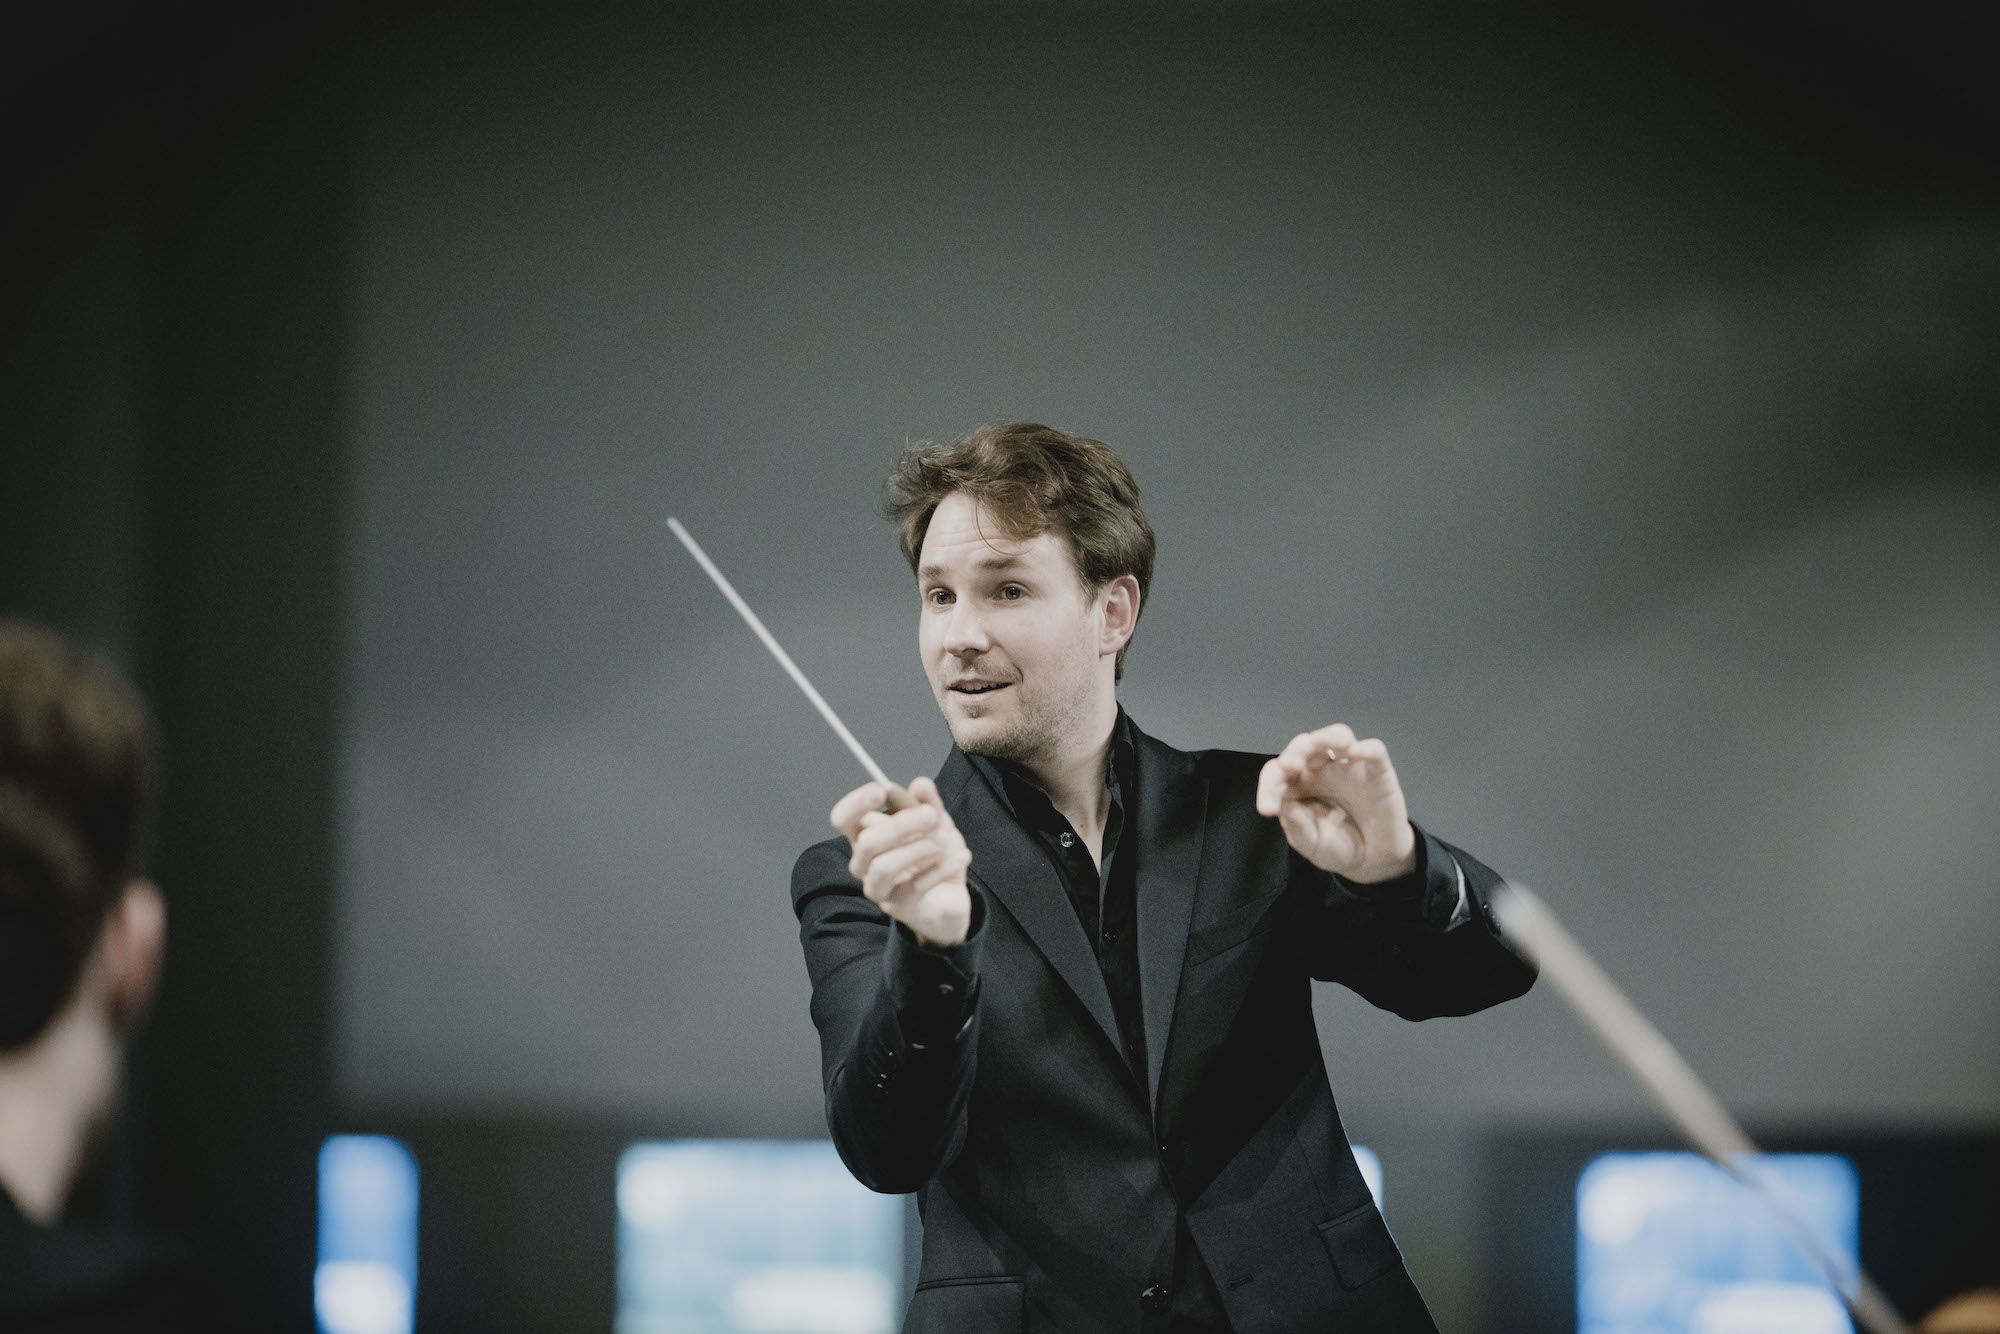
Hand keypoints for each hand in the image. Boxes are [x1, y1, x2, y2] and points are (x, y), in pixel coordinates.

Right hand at [830, 776, 972, 947]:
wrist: (952, 895)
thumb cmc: (934, 856)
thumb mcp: (937, 823)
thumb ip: (929, 803)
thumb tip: (921, 784)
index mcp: (866, 837)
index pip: (843, 819)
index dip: (856, 803)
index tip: (881, 790)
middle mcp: (864, 864)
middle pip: (866, 842)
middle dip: (899, 825)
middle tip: (930, 815)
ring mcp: (880, 889)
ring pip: (883, 867)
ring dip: (916, 850)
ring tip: (943, 843)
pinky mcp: (901, 908)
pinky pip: (915, 886)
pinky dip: (941, 868)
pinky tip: (962, 857)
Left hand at [1255, 724, 1416, 881]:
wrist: (1373, 861)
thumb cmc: (1338, 847)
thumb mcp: (1311, 845)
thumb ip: (1298, 829)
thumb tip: (1286, 807)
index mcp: (1298, 784)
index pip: (1276, 772)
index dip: (1269, 786)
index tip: (1268, 809)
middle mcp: (1321, 770)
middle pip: (1305, 745)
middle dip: (1294, 751)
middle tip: (1289, 766)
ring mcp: (1349, 767)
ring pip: (1338, 735)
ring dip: (1327, 737)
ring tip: (1318, 745)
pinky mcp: (1377, 772)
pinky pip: (1374, 751)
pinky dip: (1366, 748)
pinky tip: (1355, 753)